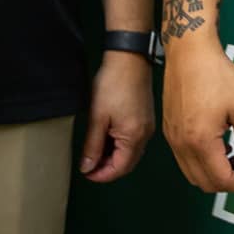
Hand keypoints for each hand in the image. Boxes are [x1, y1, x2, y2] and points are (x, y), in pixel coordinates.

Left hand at [80, 52, 155, 181]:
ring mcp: (147, 126)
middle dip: (108, 169)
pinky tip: (107, 138)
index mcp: (134, 137)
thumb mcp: (97, 117)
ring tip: (94, 151)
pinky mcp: (145, 117)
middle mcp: (145, 135)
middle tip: (88, 165)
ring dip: (113, 157)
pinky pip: (134, 140)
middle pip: (127, 163)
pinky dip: (120, 145)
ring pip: (130, 152)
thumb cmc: (113, 84)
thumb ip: (93, 146)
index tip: (85, 173)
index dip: (102, 175)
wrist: (129, 58)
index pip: (120, 168)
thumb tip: (88, 167)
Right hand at [161, 40, 233, 193]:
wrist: (189, 51)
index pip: (221, 180)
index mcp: (199, 142)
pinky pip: (185, 158)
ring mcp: (172, 138)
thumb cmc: (215, 74)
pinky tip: (221, 145)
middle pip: (205, 182)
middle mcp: (181, 144)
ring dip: (216, 173)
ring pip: (193, 173)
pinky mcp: (170, 129)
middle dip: (230, 182)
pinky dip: (204, 161)